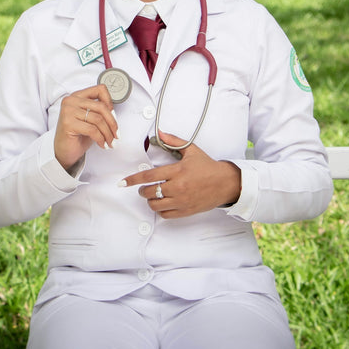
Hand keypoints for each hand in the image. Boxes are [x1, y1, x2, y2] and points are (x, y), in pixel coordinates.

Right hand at [54, 85, 117, 169]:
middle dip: (112, 123)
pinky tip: (102, 144)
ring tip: (110, 141)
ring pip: (98, 119)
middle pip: (101, 106)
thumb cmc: (77, 136)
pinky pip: (92, 130)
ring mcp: (68, 111)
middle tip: (116, 134)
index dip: (110, 102)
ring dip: (108, 133)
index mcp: (77, 96)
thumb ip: (100, 111)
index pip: (99, 89)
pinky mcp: (68, 123)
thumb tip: (114, 112)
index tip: (114, 116)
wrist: (64, 151)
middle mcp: (71, 101)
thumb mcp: (90, 120)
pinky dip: (101, 138)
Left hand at [119, 132, 240, 217]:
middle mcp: (178, 187)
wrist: (225, 183)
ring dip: (150, 200)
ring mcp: (182, 200)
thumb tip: (158, 133)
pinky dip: (160, 210)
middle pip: (150, 192)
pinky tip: (162, 203)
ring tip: (153, 195)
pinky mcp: (186, 210)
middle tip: (143, 187)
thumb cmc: (208, 166)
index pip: (149, 176)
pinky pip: (165, 214)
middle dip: (142, 190)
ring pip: (155, 205)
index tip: (123, 182)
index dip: (133, 180)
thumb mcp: (191, 150)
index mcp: (178, 171)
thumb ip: (173, 141)